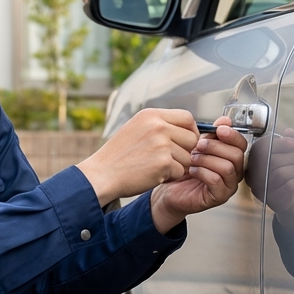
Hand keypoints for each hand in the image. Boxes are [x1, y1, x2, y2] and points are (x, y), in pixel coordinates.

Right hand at [77, 108, 199, 206]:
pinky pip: (179, 172)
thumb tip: (187, 129)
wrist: (102, 174)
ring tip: (156, 167)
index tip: (185, 142)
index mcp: (151, 115)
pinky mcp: (163, 163)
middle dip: (185, 151)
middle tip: (170, 159)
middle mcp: (158, 126)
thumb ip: (159, 125)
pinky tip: (152, 175)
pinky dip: (169, 177)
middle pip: (192, 138)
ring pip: (188, 157)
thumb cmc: (119, 155)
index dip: (191, 131)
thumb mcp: (136, 129)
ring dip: (176, 166)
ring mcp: (161, 144)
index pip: (187, 117)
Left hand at [149, 116, 247, 233]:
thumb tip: (225, 120)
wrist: (169, 190)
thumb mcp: (198, 146)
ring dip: (207, 159)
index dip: (232, 135)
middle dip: (215, 146)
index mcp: (231, 158)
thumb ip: (212, 134)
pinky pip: (216, 181)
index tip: (218, 129)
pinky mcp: (218, 197)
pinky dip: (202, 172)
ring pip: (227, 167)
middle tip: (198, 145)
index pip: (241, 144)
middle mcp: (234, 172)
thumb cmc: (184, 168)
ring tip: (192, 158)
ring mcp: (228, 186)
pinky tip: (192, 170)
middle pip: (236, 155)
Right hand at [262, 128, 293, 231]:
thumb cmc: (290, 180)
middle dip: (292, 157)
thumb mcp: (289, 159)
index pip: (260, 148)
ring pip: (280, 173)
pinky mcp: (274, 201)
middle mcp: (253, 178)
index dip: (278, 143)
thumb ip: (287, 144)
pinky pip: (289, 186)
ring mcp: (262, 190)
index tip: (293, 143)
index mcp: (253, 163)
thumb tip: (289, 131)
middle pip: (271, 160)